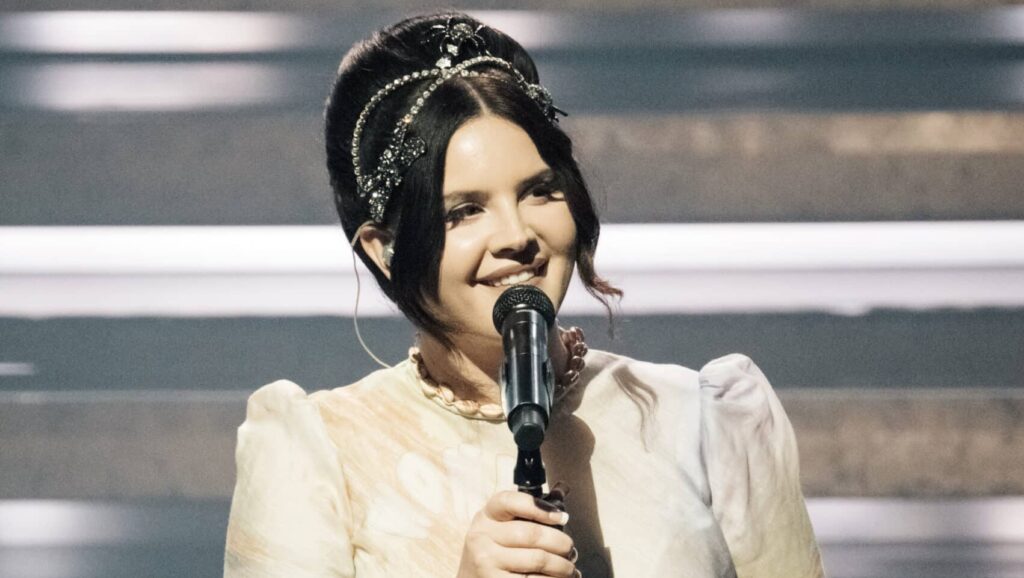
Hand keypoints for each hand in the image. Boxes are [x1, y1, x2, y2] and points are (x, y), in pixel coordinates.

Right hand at [456, 490, 577, 577]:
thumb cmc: (497, 552)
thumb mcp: (504, 529)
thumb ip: (530, 512)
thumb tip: (563, 488)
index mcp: (486, 516)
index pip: (510, 501)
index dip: (539, 507)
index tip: (562, 517)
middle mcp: (481, 537)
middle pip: (532, 533)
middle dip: (561, 543)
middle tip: (571, 550)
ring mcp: (485, 561)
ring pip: (538, 559)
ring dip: (562, 566)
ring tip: (570, 569)